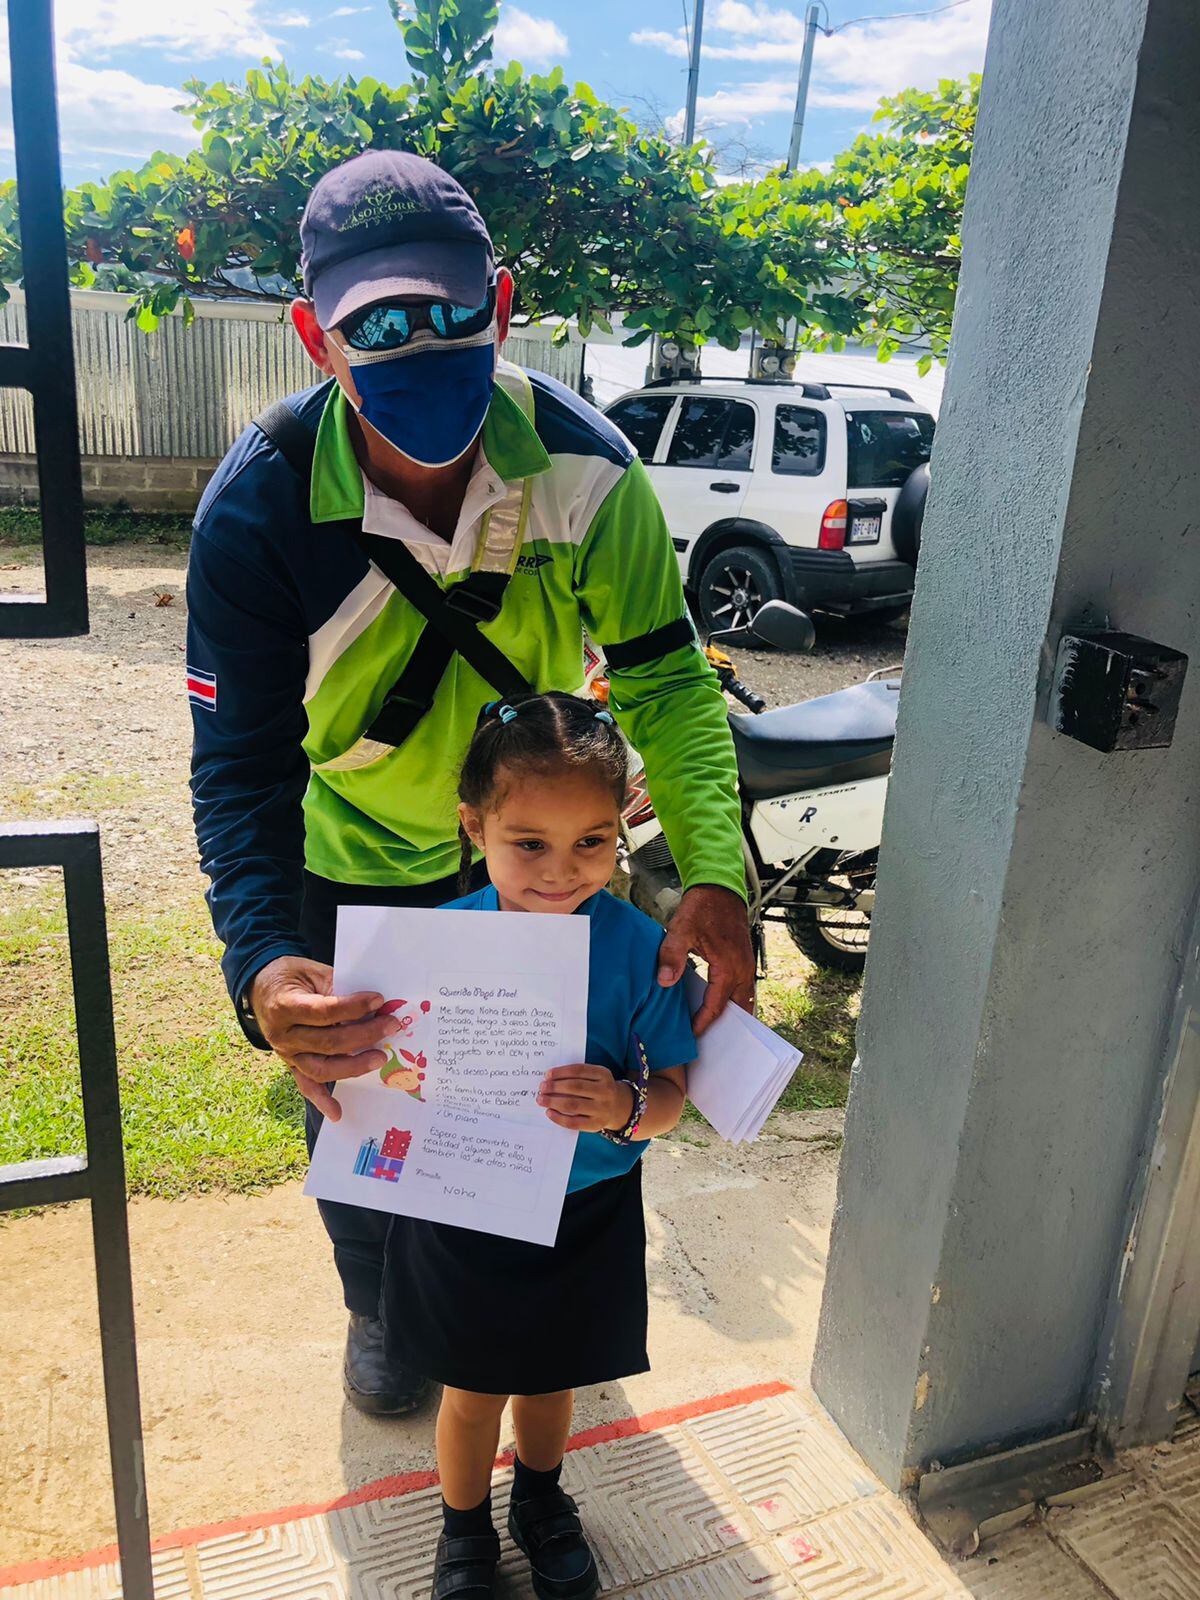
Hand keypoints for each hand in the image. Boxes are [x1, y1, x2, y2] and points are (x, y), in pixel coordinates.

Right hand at [250, 955, 399, 1121]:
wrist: (262, 987)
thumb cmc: (290, 976)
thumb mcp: (311, 971)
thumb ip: (337, 987)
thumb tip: (372, 1004)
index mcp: (285, 1006)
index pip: (324, 1012)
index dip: (353, 1007)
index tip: (378, 1000)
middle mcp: (283, 1035)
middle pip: (328, 1042)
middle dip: (364, 1034)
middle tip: (391, 1025)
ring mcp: (286, 1054)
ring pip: (321, 1068)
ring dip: (353, 1065)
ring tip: (380, 1058)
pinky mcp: (291, 1065)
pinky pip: (306, 1085)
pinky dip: (321, 1101)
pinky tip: (337, 1113)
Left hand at [537, 1064, 633, 1132]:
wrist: (619, 1107)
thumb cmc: (599, 1088)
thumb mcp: (596, 1076)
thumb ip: (578, 1075)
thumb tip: (550, 1078)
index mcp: (603, 1074)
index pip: (578, 1071)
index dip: (561, 1072)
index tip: (547, 1075)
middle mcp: (605, 1091)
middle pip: (575, 1087)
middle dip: (555, 1087)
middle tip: (542, 1087)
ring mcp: (602, 1109)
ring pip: (573, 1105)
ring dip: (553, 1101)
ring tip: (541, 1099)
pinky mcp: (596, 1124)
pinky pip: (574, 1122)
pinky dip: (559, 1118)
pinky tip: (549, 1112)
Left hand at [656, 883, 755, 1035]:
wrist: (720, 888)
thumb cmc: (702, 908)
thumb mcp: (681, 929)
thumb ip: (672, 956)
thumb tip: (665, 982)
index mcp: (728, 968)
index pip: (716, 1007)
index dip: (703, 1023)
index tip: (691, 1035)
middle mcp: (743, 970)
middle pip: (738, 1010)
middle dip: (725, 1027)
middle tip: (709, 1042)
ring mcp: (746, 965)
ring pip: (743, 1000)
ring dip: (730, 1014)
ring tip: (714, 1028)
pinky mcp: (744, 959)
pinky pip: (742, 988)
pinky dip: (733, 1000)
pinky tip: (718, 1004)